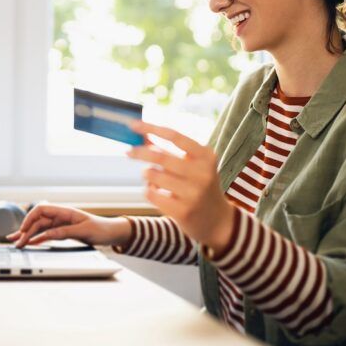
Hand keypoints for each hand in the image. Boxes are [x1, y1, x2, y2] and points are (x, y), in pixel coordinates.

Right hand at [6, 203, 131, 248]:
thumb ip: (65, 232)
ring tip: (17, 243)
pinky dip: (36, 239)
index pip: (41, 210)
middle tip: (17, 243)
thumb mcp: (83, 231)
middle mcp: (60, 216)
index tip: (24, 230)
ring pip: (40, 228)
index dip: (30, 218)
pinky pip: (46, 234)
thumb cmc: (101, 229)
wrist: (111, 233)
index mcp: (65, 211)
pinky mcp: (63, 232)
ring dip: (28, 235)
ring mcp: (61, 224)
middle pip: (38, 221)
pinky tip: (29, 243)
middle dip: (26, 231)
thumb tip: (47, 234)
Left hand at [126, 120, 235, 251]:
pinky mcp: (183, 211)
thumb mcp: (195, 165)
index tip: (133, 124)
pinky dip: (148, 191)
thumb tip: (144, 137)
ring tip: (153, 179)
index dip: (151, 128)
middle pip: (160, 156)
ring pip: (153, 176)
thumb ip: (172, 152)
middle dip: (140, 152)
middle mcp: (202, 173)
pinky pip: (151, 194)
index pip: (175, 136)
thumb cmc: (200, 186)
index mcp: (206, 156)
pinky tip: (157, 193)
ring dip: (147, 175)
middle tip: (128, 151)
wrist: (217, 221)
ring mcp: (194, 193)